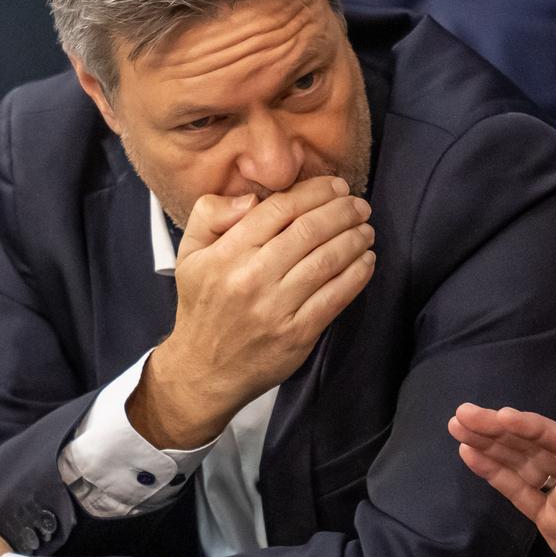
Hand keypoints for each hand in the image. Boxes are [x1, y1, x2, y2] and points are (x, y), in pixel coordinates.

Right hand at [131, 175, 375, 447]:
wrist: (202, 370)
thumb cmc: (202, 305)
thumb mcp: (188, 253)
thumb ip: (210, 213)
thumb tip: (251, 198)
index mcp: (226, 254)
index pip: (279, 209)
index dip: (314, 192)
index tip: (336, 186)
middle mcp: (251, 278)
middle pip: (309, 230)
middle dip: (342, 211)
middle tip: (359, 205)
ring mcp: (276, 309)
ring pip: (326, 261)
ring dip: (354, 239)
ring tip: (366, 229)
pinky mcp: (297, 335)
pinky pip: (335, 297)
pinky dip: (357, 275)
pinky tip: (366, 261)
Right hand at [451, 403, 555, 556]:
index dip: (534, 429)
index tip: (504, 416)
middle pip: (536, 447)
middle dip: (501, 429)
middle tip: (464, 414)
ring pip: (522, 464)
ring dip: (491, 445)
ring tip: (459, 426)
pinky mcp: (549, 520)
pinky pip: (519, 493)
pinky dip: (496, 474)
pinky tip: (473, 456)